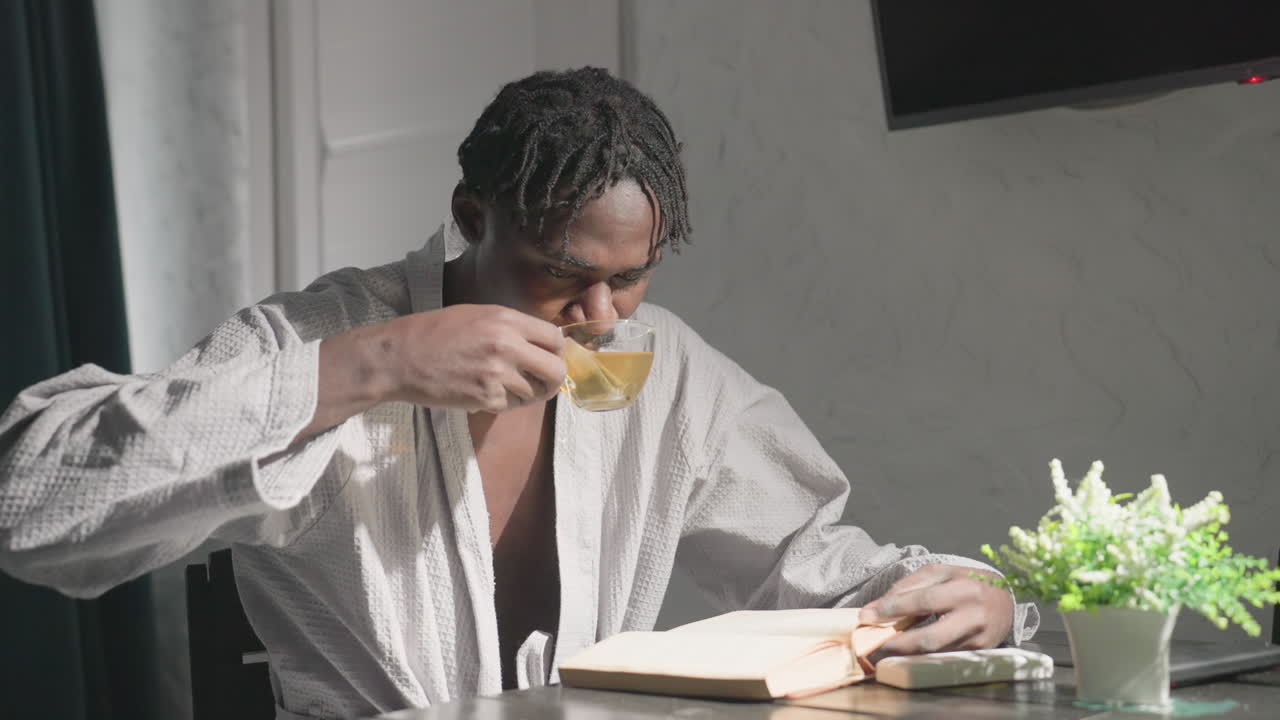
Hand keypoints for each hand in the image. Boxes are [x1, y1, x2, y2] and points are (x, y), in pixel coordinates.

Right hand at [388, 304, 565, 411]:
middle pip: (556, 370)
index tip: (551, 357)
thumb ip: (511, 327)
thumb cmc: (434, 333)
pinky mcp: (486, 399)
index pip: (555, 338)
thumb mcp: (477, 315)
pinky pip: (512, 405)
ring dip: (527, 393)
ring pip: (535, 392)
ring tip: (506, 385)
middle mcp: (507, 346)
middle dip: (554, 378)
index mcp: (506, 320)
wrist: (400, 357)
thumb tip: (541, 344)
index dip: (557, 351)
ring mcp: (498, 374)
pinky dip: (505, 403)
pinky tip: (488, 392)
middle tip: (544, 381)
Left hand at [858, 564, 1013, 658]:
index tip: (867, 615)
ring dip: (906, 653)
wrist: (1007, 600)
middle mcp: (974, 617)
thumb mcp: (941, 572)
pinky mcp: (979, 654)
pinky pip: (944, 657)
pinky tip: (907, 651)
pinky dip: (922, 656)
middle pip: (929, 638)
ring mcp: (978, 640)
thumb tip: (879, 606)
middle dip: (897, 643)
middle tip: (873, 642)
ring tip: (884, 647)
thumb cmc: (967, 582)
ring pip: (935, 653)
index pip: (922, 601)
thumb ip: (910, 585)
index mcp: (964, 589)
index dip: (892, 609)